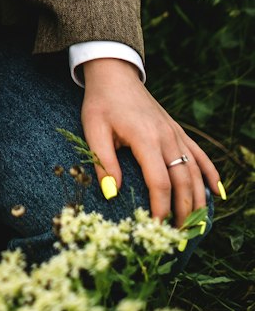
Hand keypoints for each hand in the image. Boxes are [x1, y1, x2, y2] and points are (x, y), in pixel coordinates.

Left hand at [81, 57, 221, 225]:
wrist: (115, 74)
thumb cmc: (101, 103)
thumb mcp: (93, 129)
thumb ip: (102, 162)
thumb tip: (111, 194)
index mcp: (145, 138)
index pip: (159, 182)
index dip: (161, 208)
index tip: (156, 227)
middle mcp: (167, 137)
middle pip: (183, 181)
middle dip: (183, 211)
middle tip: (178, 236)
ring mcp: (176, 133)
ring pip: (195, 172)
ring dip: (198, 200)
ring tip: (195, 226)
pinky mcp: (178, 131)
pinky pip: (200, 155)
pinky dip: (211, 175)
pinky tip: (217, 194)